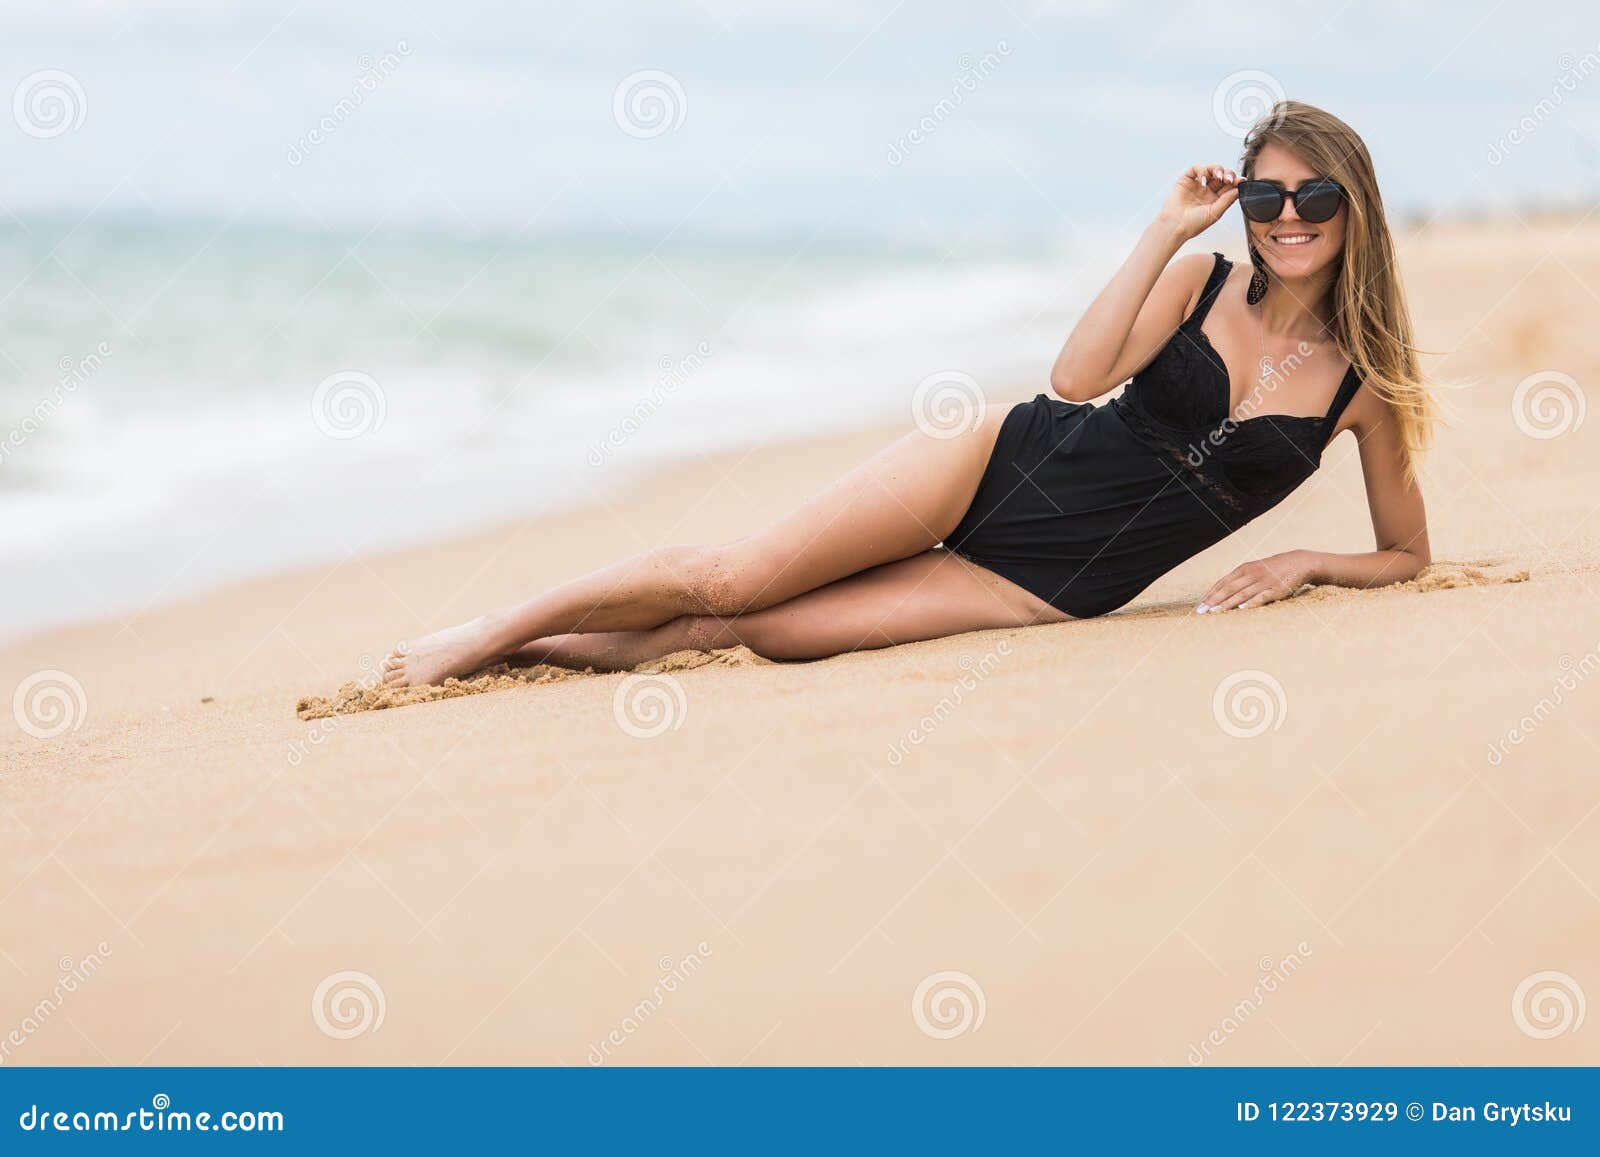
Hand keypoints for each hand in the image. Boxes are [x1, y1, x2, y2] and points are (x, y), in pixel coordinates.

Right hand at [1158, 164, 1239, 241]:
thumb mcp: (1215, 212)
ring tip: (1219, 177)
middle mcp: (1207, 190)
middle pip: (1222, 175)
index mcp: (1215, 199)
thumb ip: (1228, 200)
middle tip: (1229, 179)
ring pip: (1211, 169)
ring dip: (1217, 170)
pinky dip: (1202, 171)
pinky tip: (1202, 181)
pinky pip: (1197, 169)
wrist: (1175, 226)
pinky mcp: (1186, 180)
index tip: (1241, 181)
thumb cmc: (1194, 224)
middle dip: (1228, 174)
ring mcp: (1197, 184)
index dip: (1235, 181)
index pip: (1228, 186)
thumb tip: (1239, 188)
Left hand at [1197, 551, 1312, 612]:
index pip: (1222, 583)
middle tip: (1201, 612)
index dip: (1210, 594)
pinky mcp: (1275, 590)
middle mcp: (1250, 575)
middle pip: (1228, 589)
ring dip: (1227, 604)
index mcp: (1243, 570)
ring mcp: (1263, 582)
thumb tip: (1219, 592)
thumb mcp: (1252, 570)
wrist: (1298, 562)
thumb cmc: (1270, 569)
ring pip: (1241, 594)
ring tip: (1214, 612)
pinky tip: (1242, 609)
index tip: (1199, 605)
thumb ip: (1238, 580)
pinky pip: (1261, 597)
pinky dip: (1251, 603)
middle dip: (1213, 601)